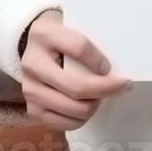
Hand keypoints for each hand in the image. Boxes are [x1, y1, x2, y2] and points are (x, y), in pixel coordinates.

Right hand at [19, 9, 132, 130]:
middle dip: (106, 89)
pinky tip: (87, 106)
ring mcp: (29, 89)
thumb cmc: (61, 37)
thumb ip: (87, 41)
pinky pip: (64, 123)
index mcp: (44, 35)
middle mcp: (32, 63)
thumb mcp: (70, 26)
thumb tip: (115, 67)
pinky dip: (82, 119)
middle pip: (77, 87)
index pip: (79, 48)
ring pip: (74, 108)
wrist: (32, 46)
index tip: (111, 67)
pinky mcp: (32, 109)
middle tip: (121, 86)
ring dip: (94, 105)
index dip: (99, 60)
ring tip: (101, 95)